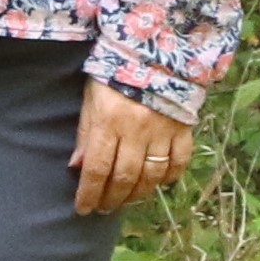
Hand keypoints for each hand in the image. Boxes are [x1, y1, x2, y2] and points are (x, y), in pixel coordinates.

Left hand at [74, 81, 192, 217]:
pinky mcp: (183, 128)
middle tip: (104, 209)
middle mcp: (135, 130)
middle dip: (111, 199)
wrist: (156, 51)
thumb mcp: (91, 98)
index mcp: (108, 121)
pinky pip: (179, 161)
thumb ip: (85, 133)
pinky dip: (169, 177)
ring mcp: (162, 130)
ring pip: (151, 174)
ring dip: (137, 194)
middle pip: (123, 177)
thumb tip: (76, 167)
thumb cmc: (114, 74)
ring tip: (126, 200)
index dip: (89, 193)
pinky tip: (158, 184)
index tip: (83, 209)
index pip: (96, 168)